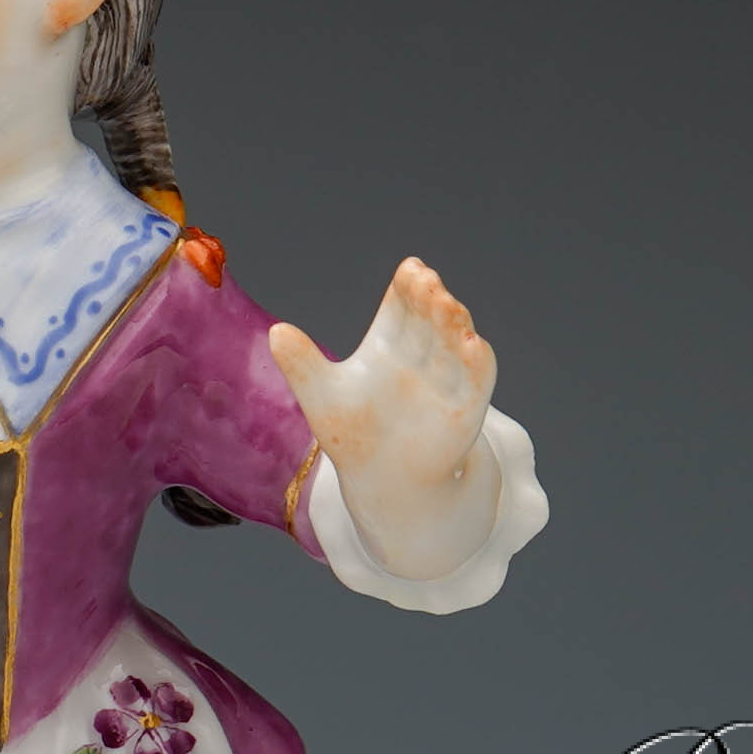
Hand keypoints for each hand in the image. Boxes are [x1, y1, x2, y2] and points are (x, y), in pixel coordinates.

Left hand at [268, 257, 500, 577]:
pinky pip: (475, 383)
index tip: (412, 270)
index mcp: (388, 344)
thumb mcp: (321, 396)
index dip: (409, 288)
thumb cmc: (352, 434)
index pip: (403, 307)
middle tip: (427, 283)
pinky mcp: (464, 411)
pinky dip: (477, 364)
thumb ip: (301, 364)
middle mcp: (421, 356)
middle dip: (432, 301)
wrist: (382, 482)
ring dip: (455, 325)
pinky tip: (474, 345)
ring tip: (449, 306)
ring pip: (455, 345)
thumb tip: (276, 331)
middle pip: (431, 320)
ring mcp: (445, 382)